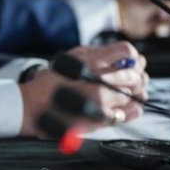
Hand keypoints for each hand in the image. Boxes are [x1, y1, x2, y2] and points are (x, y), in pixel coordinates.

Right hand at [19, 43, 148, 134]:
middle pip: (134, 74)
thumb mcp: (70, 59)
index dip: (132, 56)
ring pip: (135, 93)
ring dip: (136, 92)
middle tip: (135, 78)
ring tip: (129, 93)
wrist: (33, 108)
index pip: (126, 52)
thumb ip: (95, 54)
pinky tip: (126, 107)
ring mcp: (102, 100)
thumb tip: (121, 55)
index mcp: (90, 61)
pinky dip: (132, 109)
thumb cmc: (49, 85)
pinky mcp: (102, 118)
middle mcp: (99, 80)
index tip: (131, 61)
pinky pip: (130, 112)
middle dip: (137, 76)